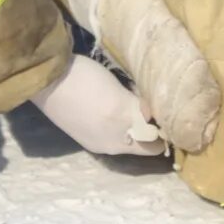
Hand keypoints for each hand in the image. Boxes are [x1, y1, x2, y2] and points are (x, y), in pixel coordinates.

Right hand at [29, 55, 165, 156]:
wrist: (44, 77)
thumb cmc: (84, 87)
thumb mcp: (119, 101)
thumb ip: (142, 114)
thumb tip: (161, 120)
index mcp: (118, 144)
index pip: (154, 146)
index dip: (168, 132)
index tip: (179, 112)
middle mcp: (107, 144)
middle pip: (139, 138)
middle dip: (152, 123)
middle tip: (164, 100)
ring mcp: (91, 133)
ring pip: (125, 128)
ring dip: (136, 116)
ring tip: (145, 95)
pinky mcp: (80, 119)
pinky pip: (110, 119)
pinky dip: (119, 111)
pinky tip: (120, 93)